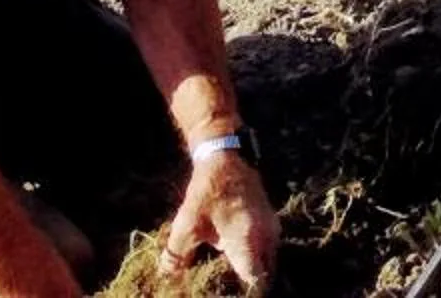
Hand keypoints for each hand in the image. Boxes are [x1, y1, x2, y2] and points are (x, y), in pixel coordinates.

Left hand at [165, 150, 278, 288]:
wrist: (227, 157)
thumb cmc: (207, 192)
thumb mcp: (186, 225)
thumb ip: (177, 257)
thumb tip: (167, 279)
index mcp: (248, 241)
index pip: (256, 281)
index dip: (244, 294)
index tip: (225, 294)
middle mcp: (267, 237)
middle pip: (265, 275)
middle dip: (249, 287)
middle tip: (226, 290)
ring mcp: (272, 229)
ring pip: (268, 263)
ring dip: (253, 274)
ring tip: (229, 282)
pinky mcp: (270, 223)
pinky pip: (268, 250)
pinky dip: (255, 260)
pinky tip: (234, 262)